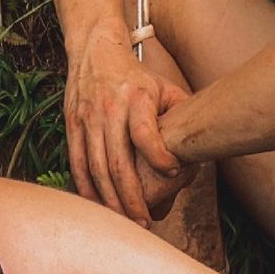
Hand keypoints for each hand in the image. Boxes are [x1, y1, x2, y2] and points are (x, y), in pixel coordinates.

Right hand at [65, 27, 193, 225]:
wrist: (94, 50)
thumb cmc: (136, 75)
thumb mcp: (163, 86)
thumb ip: (182, 113)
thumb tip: (202, 145)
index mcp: (136, 97)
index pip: (145, 134)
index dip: (159, 158)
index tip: (173, 173)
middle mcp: (109, 109)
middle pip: (118, 163)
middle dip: (133, 199)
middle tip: (146, 223)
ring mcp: (87, 118)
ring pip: (96, 169)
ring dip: (111, 200)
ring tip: (126, 221)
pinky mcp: (72, 124)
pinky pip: (77, 163)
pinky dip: (87, 188)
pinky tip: (99, 205)